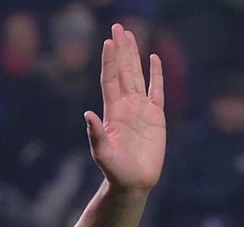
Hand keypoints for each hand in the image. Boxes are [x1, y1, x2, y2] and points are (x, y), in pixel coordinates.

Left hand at [85, 23, 165, 192]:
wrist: (133, 182)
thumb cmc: (115, 170)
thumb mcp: (102, 153)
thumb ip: (96, 134)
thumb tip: (87, 114)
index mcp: (112, 111)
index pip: (110, 79)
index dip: (109, 60)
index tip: (108, 41)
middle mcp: (125, 105)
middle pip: (123, 70)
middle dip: (121, 49)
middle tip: (118, 27)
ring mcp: (140, 109)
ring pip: (137, 75)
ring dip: (134, 55)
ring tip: (131, 34)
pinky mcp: (155, 116)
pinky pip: (156, 90)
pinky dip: (156, 74)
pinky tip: (154, 59)